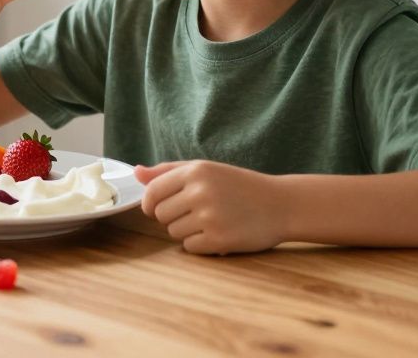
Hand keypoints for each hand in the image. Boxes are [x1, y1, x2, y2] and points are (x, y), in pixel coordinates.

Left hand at [136, 160, 286, 254]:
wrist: (282, 205)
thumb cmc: (239, 186)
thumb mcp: (205, 170)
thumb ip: (168, 171)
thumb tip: (136, 172)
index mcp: (195, 171)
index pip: (152, 192)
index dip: (151, 204)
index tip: (160, 207)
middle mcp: (200, 192)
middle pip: (160, 215)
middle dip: (173, 217)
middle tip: (196, 213)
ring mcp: (210, 216)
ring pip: (174, 232)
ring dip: (187, 231)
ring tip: (211, 221)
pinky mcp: (220, 240)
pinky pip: (190, 247)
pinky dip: (200, 244)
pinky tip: (218, 234)